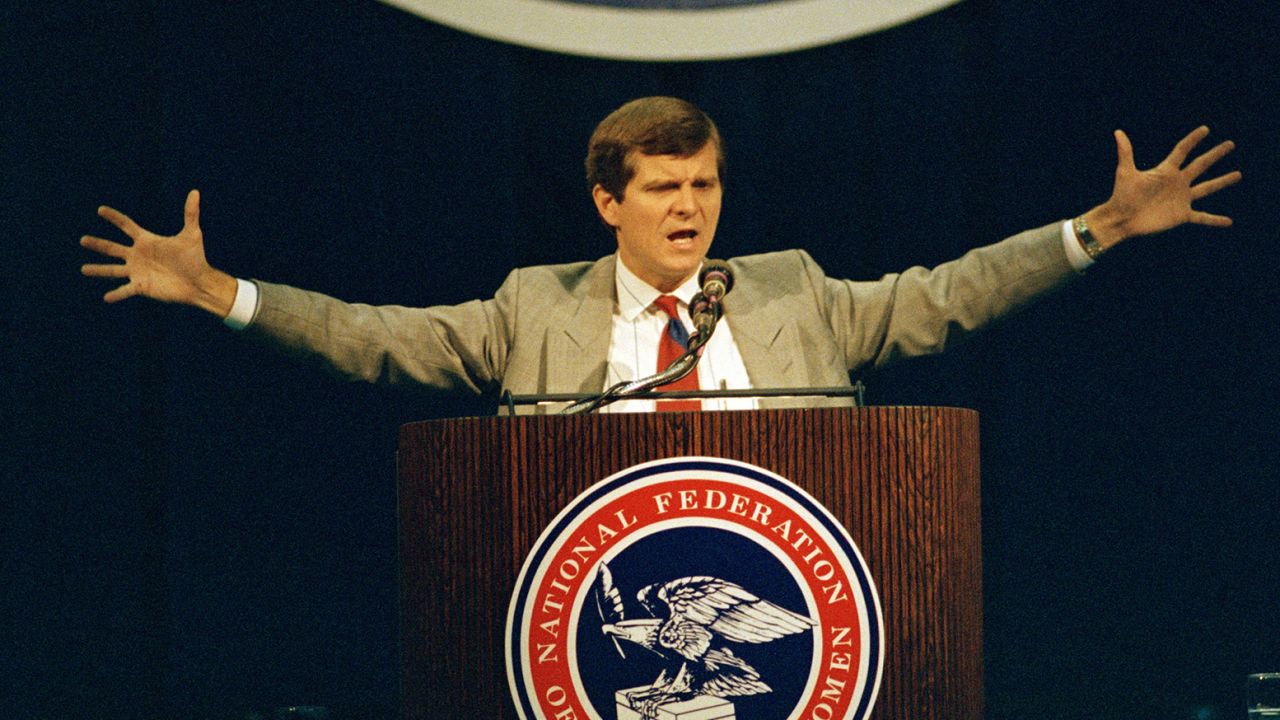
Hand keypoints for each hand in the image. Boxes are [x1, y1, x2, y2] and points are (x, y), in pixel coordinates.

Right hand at [81, 189, 236, 315]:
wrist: (199, 282)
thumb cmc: (195, 258)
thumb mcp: (192, 235)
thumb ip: (191, 213)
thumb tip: (195, 191)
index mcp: (147, 241)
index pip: (126, 225)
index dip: (114, 218)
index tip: (100, 210)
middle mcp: (139, 255)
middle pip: (113, 248)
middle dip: (98, 244)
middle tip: (82, 240)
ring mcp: (138, 272)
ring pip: (113, 270)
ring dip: (98, 270)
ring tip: (83, 269)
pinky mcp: (142, 287)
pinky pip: (125, 291)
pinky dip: (116, 294)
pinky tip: (106, 297)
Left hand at [1084, 126, 1240, 248]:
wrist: (1121, 220)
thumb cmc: (1121, 196)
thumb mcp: (1125, 172)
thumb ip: (1126, 152)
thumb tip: (1118, 132)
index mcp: (1165, 171)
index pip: (1182, 151)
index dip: (1193, 140)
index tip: (1205, 129)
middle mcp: (1177, 182)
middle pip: (1200, 165)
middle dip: (1215, 154)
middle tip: (1230, 144)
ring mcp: (1181, 198)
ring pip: (1207, 187)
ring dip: (1222, 181)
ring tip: (1238, 174)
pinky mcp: (1181, 215)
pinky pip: (1202, 217)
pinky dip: (1215, 220)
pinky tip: (1229, 221)